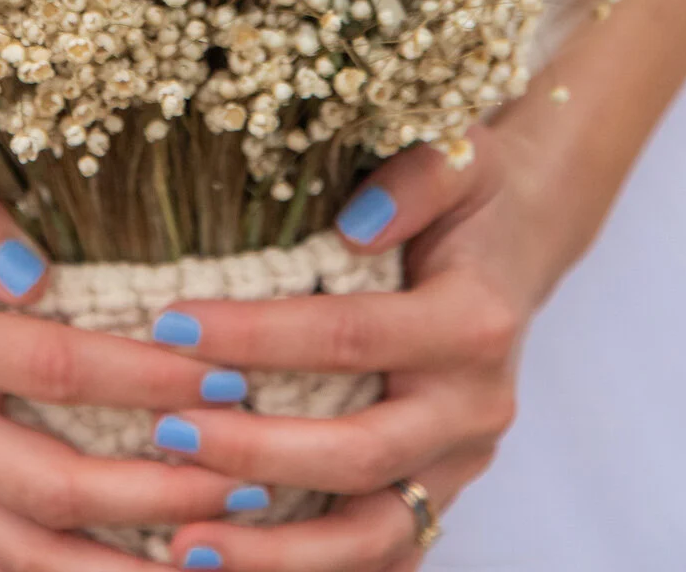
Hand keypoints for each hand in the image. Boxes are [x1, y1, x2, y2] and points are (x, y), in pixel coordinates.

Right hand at [0, 133, 262, 570]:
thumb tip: (36, 273)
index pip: (52, 370)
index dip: (143, 380)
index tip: (226, 378)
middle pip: (47, 483)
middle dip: (155, 491)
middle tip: (247, 476)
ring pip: (24, 548)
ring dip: (121, 561)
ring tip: (214, 551)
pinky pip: (2, 556)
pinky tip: (144, 570)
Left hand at [146, 124, 540, 571]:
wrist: (520, 239)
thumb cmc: (470, 193)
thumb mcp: (460, 155)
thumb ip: (417, 177)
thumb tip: (356, 221)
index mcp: (474, 322)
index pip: (350, 335)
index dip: (258, 335)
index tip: (171, 322)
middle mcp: (473, 407)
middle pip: (359, 453)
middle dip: (256, 453)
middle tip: (164, 433)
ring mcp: (459, 465)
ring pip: (372, 536)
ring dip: (277, 551)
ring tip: (184, 546)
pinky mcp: (439, 497)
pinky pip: (377, 557)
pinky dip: (307, 571)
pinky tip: (228, 567)